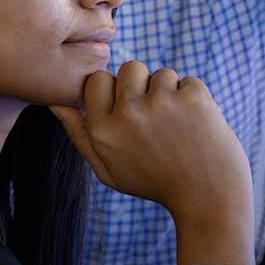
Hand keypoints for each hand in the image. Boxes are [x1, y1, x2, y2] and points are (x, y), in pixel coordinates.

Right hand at [49, 61, 254, 264]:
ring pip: (161, 73)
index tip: (129, 109)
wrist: (208, 197)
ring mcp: (161, 103)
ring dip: (170, 93)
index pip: (96, 79)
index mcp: (102, 131)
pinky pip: (188, 80)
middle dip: (142, 85)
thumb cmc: (155, 183)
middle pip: (129, 67)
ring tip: (177, 125)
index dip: (114, 90)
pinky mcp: (193, 97)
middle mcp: (127, 114)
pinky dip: (195, 99)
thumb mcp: (109, 170)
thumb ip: (80, 135)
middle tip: (156, 116)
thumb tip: (57, 103)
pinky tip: (197, 126)